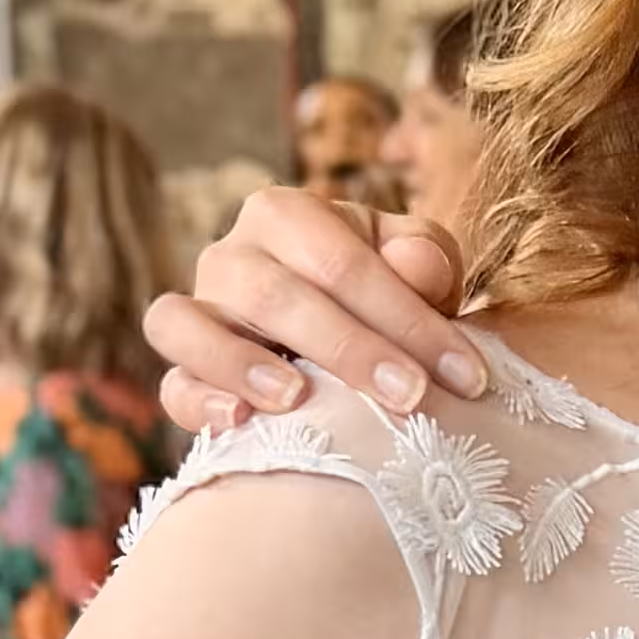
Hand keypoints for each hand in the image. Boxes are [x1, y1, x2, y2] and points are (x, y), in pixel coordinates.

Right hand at [147, 181, 482, 435]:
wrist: (347, 348)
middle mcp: (231, 256)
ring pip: (189, 325)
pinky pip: (171, 383)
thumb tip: (418, 266)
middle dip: (350, 347)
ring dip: (242, 363)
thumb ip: (427, 260)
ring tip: (299, 399)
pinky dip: (198, 400)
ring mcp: (199, 312)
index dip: (408, 317)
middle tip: (411, 397)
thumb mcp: (420, 272)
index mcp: (287, 216)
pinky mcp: (182, 370)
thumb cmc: (388, 301)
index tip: (466, 374)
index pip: (342, 261)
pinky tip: (238, 422)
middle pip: (274, 294)